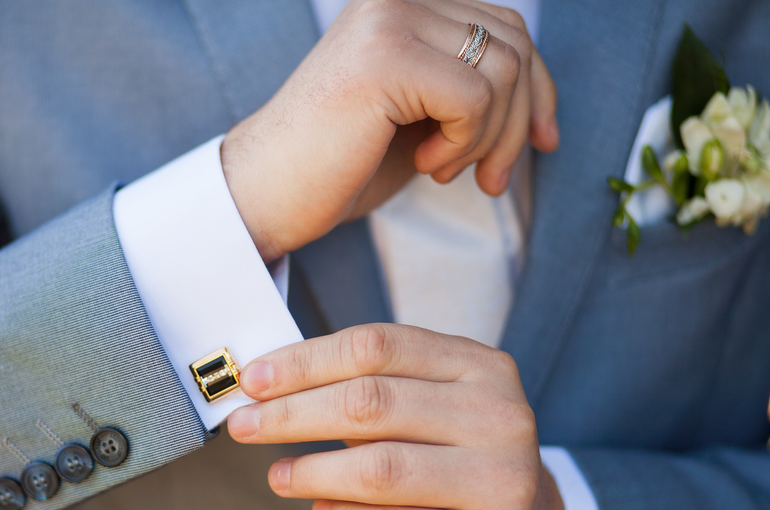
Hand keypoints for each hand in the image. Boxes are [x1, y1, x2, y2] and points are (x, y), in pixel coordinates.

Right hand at [222, 0, 558, 261]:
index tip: (543, 143)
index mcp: (402, 3)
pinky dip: (465, 143)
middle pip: (513, 45)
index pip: (505, 26)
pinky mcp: (385, 56)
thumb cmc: (338, 163)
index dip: (539, 89)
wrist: (266, 191)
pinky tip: (425, 164)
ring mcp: (389, 18)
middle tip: (490, 179)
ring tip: (441, 169)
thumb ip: (466, 86)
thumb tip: (540, 100)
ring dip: (489, 139)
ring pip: (503, 72)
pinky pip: (475, 97)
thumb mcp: (418, 115)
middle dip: (520, 123)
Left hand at [227, 324, 567, 509]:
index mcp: (480, 366)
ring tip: (278, 475)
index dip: (304, 361)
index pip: (376, 346)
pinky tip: (320, 509)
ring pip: (379, 469)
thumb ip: (366, 389)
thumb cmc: (455, 462)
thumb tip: (268, 387)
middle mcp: (501, 415)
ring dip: (311, 471)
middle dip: (291, 413)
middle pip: (370, 402)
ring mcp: (504, 481)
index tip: (253, 380)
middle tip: (244, 427)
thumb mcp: (429, 408)